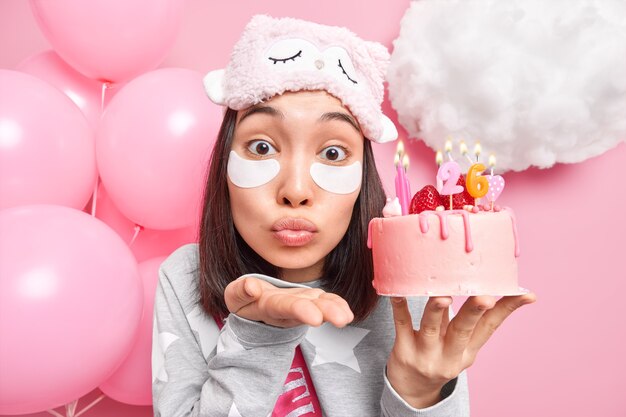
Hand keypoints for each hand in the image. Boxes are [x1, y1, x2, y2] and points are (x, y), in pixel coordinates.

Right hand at [224, 276, 353, 327]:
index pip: (284, 307)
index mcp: (269, 306)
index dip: (299, 310)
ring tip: (347, 317)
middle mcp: (289, 309)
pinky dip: (336, 304)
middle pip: (308, 310)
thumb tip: (252, 286)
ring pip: (319, 306)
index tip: (315, 317)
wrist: (254, 307)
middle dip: (324, 312)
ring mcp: (301, 304)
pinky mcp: (310, 300)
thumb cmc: (245, 300)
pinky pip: (324, 301)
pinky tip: (346, 310)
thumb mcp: (235, 296)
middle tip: (341, 319)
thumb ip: (241, 291)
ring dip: (333, 310)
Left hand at [387, 293, 535, 407]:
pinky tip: (399, 293)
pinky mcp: (403, 350)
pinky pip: (402, 325)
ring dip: (437, 310)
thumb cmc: (439, 356)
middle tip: (484, 298)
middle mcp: (450, 353)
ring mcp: (425, 353)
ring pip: (432, 327)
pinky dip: (400, 309)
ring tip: (443, 295)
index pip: (491, 327)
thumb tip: (486, 288)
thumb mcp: (460, 345)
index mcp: (468, 350)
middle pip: (463, 329)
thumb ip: (469, 320)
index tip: (525, 293)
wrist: (411, 389)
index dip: (508, 309)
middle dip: (474, 312)